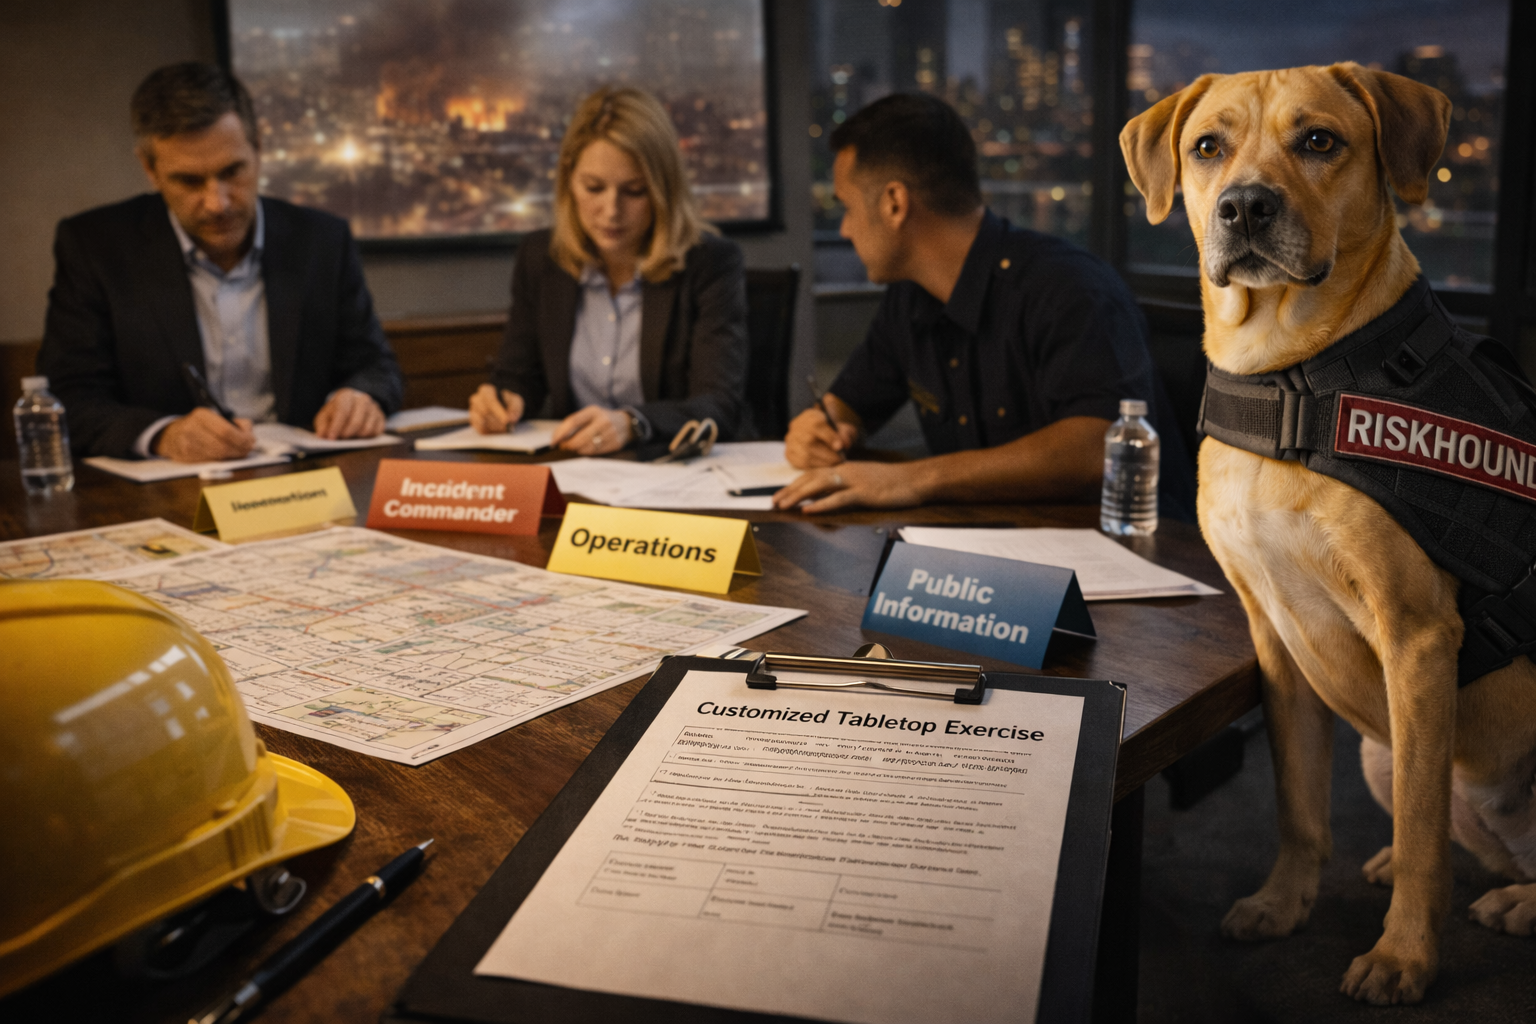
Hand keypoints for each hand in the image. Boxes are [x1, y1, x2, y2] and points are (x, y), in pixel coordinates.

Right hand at [155, 408, 256, 461]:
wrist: (171, 434)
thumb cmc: (199, 426)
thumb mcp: (215, 417)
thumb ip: (236, 423)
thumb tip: (250, 434)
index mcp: (201, 415)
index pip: (226, 431)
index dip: (242, 439)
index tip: (251, 441)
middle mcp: (192, 428)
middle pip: (223, 446)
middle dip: (240, 450)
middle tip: (248, 450)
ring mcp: (186, 444)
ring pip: (217, 456)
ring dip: (233, 456)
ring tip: (238, 453)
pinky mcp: (185, 457)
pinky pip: (210, 462)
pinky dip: (221, 460)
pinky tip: (225, 456)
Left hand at [313, 388, 384, 438]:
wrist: (353, 405)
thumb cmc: (337, 412)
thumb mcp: (325, 416)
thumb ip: (323, 425)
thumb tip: (323, 435)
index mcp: (346, 396)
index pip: (342, 411)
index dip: (336, 426)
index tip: (331, 438)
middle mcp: (362, 400)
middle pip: (356, 422)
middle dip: (347, 433)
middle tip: (341, 439)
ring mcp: (374, 408)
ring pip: (367, 429)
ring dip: (357, 436)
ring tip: (350, 436)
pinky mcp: (381, 417)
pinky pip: (376, 432)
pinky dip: (367, 437)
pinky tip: (360, 435)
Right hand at [469, 385, 524, 432]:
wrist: (504, 406)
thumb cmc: (509, 402)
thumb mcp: (516, 401)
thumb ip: (515, 409)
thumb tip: (511, 419)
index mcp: (486, 390)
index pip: (490, 401)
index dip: (499, 412)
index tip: (507, 421)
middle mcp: (477, 399)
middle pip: (485, 413)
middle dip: (499, 422)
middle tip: (509, 426)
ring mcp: (473, 411)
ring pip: (483, 423)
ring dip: (496, 427)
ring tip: (505, 427)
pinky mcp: (474, 422)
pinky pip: (481, 430)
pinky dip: (491, 432)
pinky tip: (498, 430)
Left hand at [554, 405, 632, 453]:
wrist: (626, 423)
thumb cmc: (601, 419)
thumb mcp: (589, 414)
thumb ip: (574, 422)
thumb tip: (558, 438)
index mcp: (594, 411)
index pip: (574, 421)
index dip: (561, 433)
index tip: (554, 442)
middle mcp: (603, 421)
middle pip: (580, 438)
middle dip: (568, 445)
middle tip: (563, 447)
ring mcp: (611, 433)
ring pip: (587, 448)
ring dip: (577, 450)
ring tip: (574, 449)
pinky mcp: (615, 444)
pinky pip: (596, 453)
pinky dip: (587, 453)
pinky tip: (584, 450)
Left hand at [772, 461, 926, 513]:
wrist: (916, 479)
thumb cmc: (893, 484)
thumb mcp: (864, 482)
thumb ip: (845, 489)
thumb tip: (825, 500)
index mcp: (845, 469)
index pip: (812, 475)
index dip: (794, 485)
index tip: (780, 495)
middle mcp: (846, 471)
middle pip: (810, 478)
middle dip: (789, 490)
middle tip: (773, 503)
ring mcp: (855, 481)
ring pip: (819, 485)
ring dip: (798, 495)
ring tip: (783, 505)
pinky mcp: (864, 493)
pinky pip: (839, 499)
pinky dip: (821, 505)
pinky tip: (808, 511)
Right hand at [784, 405, 859, 467]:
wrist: (820, 435)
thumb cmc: (834, 431)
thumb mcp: (842, 428)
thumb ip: (845, 434)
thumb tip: (844, 444)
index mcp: (810, 416)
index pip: (816, 425)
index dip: (829, 436)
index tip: (840, 446)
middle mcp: (797, 427)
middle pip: (809, 442)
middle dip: (828, 454)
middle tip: (841, 459)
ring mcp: (791, 441)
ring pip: (805, 455)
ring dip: (823, 463)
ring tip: (834, 463)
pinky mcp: (789, 454)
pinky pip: (801, 464)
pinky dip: (815, 467)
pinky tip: (824, 466)